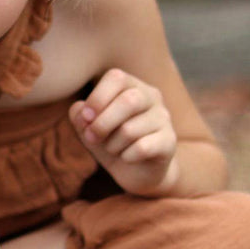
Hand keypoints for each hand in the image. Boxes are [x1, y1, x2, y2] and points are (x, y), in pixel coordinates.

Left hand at [69, 69, 179, 195]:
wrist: (135, 171)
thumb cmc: (110, 140)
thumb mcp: (89, 128)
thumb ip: (80, 116)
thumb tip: (81, 111)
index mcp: (131, 85)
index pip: (116, 78)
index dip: (97, 98)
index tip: (85, 118)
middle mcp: (151, 97)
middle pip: (128, 101)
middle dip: (102, 124)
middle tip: (91, 138)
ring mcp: (164, 118)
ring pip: (130, 129)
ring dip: (112, 144)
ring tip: (112, 148)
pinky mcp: (169, 142)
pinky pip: (142, 148)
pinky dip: (126, 156)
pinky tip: (127, 157)